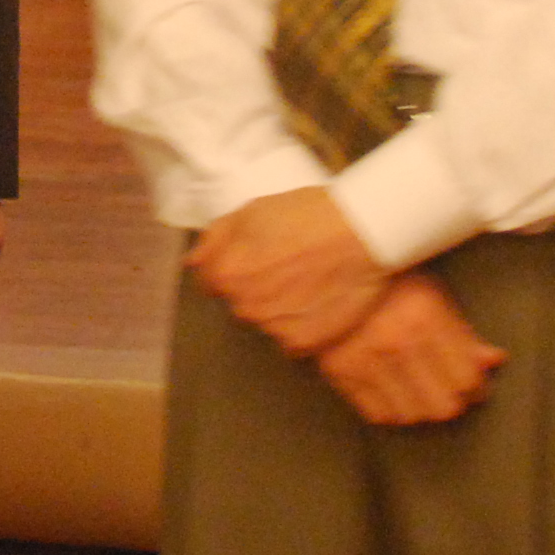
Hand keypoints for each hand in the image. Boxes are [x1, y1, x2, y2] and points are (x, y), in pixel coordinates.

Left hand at [189, 187, 388, 357]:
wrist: (361, 233)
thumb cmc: (308, 215)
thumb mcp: (251, 211)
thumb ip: (215, 240)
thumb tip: (193, 263)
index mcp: (226, 274)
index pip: (212, 283)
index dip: (236, 268)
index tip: (258, 261)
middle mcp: (244, 306)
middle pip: (241, 304)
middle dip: (258, 290)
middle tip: (289, 269)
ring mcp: (274, 328)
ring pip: (268, 323)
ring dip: (281, 311)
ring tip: (309, 286)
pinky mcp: (304, 343)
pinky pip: (293, 343)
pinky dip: (304, 329)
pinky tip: (320, 306)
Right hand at [313, 271, 505, 426]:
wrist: (324, 272)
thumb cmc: (384, 283)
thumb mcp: (431, 295)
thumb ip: (462, 332)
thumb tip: (492, 360)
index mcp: (424, 318)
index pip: (466, 379)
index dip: (475, 385)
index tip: (471, 383)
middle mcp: (397, 342)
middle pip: (443, 406)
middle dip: (449, 400)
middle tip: (445, 388)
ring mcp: (366, 359)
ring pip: (412, 415)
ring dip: (419, 406)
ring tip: (417, 389)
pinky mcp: (341, 371)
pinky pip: (378, 413)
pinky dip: (389, 408)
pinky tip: (392, 390)